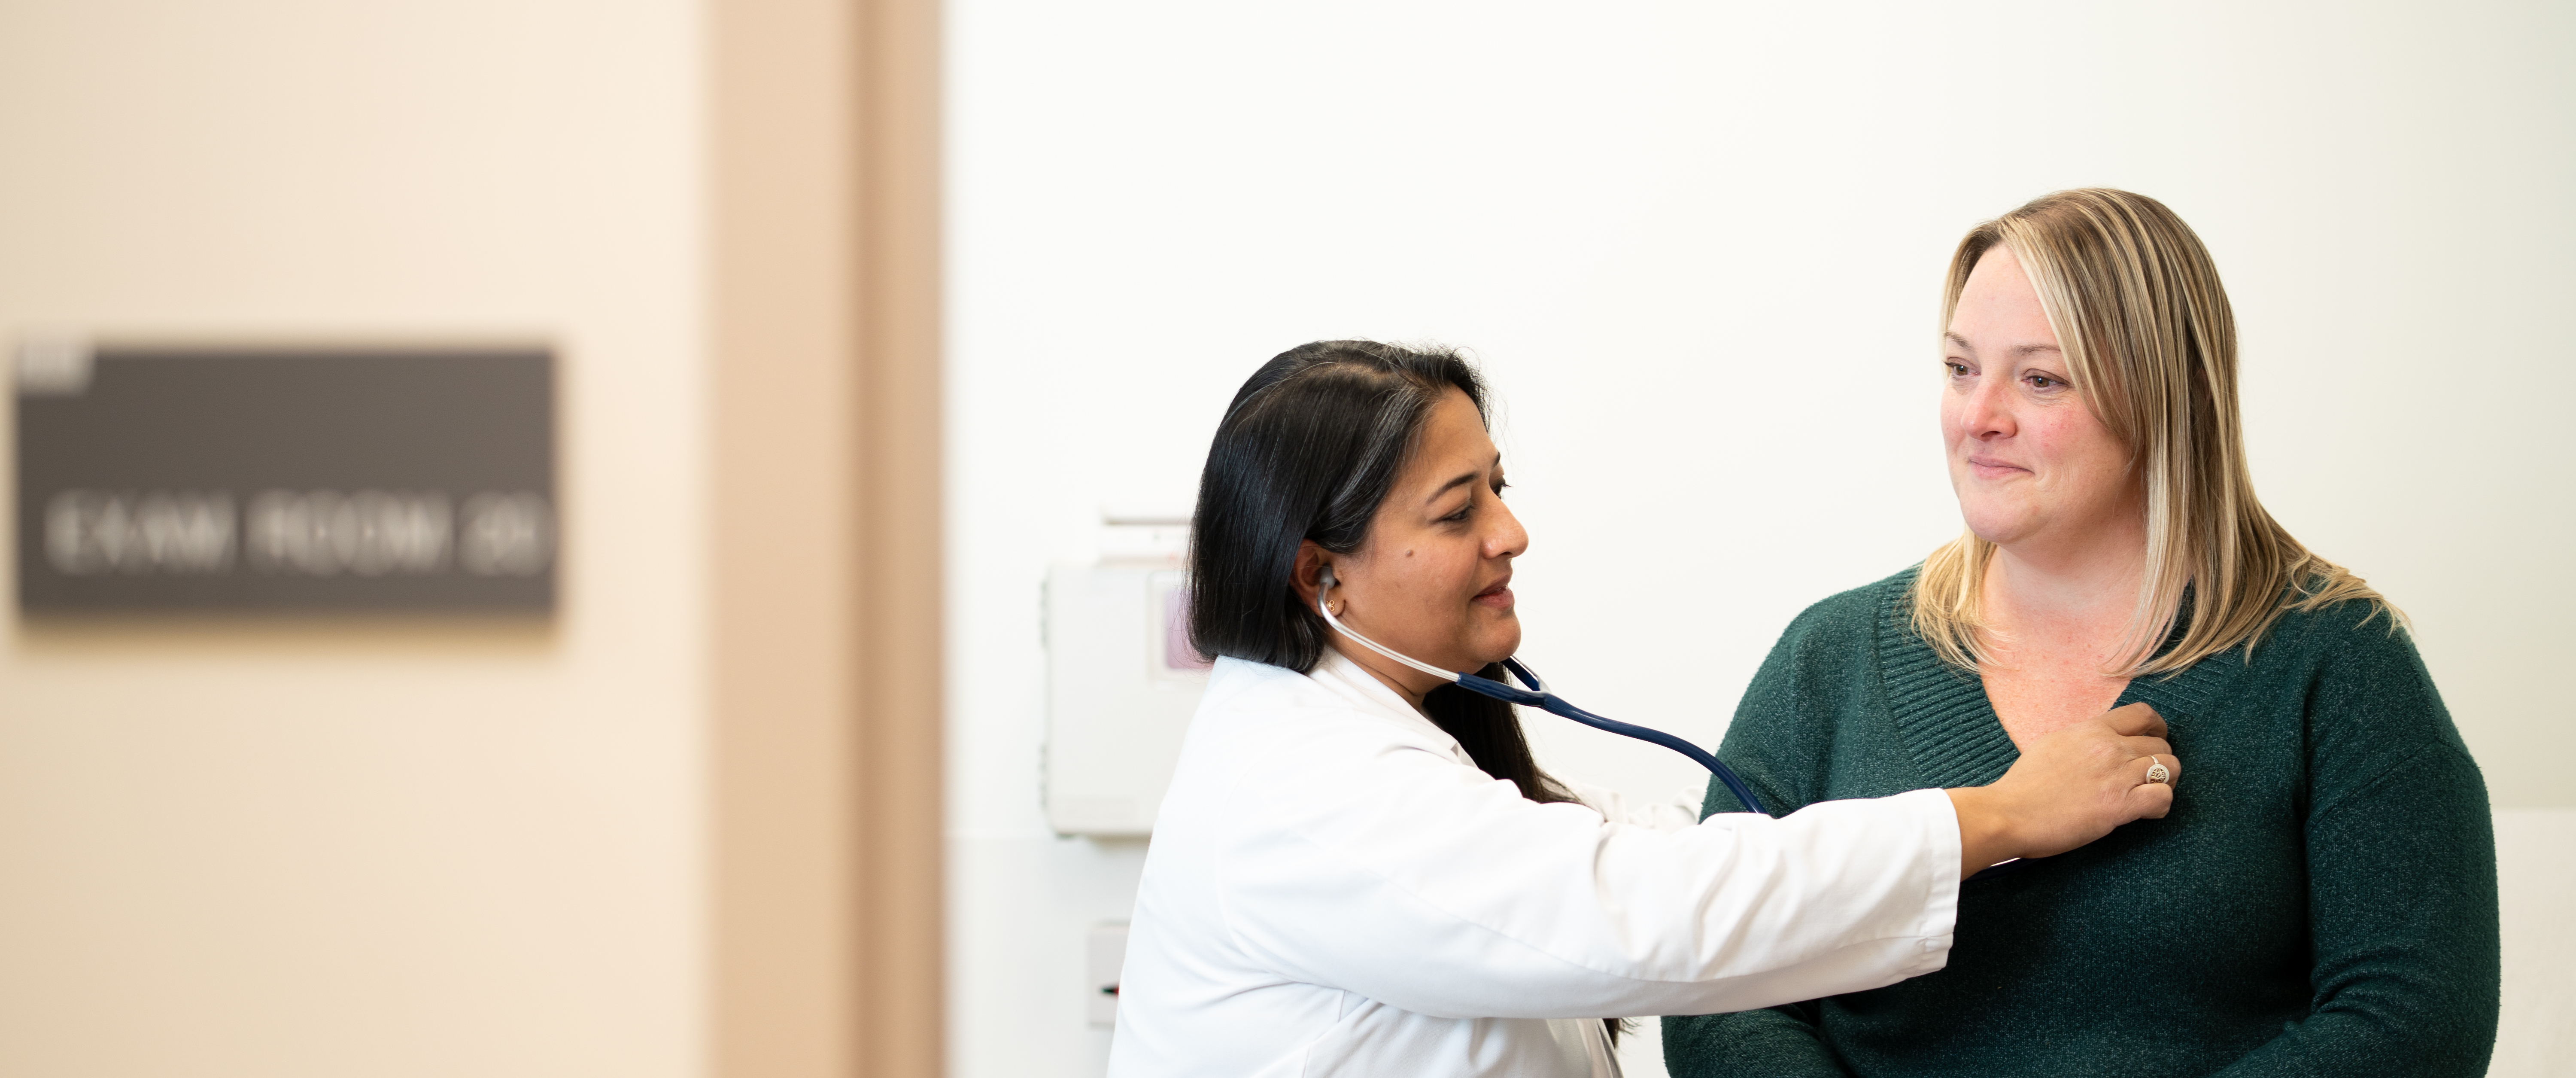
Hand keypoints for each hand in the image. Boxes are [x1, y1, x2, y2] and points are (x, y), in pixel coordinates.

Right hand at [1946, 702, 2176, 877]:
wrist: (2009, 813)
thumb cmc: (2023, 785)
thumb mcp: (2051, 744)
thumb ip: (2081, 739)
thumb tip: (2098, 742)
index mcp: (2090, 730)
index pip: (2142, 714)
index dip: (2156, 727)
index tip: (2154, 739)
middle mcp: (2108, 747)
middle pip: (2161, 744)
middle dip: (2160, 761)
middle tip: (2148, 777)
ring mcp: (2117, 775)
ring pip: (2170, 768)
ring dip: (2165, 782)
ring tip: (2149, 794)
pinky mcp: (2120, 805)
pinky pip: (2163, 798)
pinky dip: (2161, 806)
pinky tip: (2146, 812)